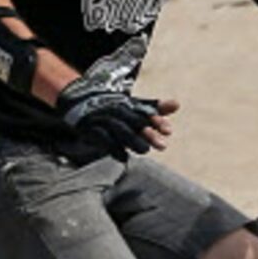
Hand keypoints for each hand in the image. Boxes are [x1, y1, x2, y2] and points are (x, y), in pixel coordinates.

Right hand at [56, 76, 173, 155]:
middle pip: (135, 122)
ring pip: (120, 130)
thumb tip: (177, 104)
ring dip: (133, 141)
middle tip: (162, 145)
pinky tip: (124, 158)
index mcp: (130, 104)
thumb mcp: (133, 105)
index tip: (169, 131)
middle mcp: (118, 110)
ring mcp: (104, 119)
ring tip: (145, 150)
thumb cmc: (113, 105)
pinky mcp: (91, 129)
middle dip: (148, 133)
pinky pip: (103, 139)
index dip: (157, 121)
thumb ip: (154, 108)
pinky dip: (113, 148)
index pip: (146, 112)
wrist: (80, 100)